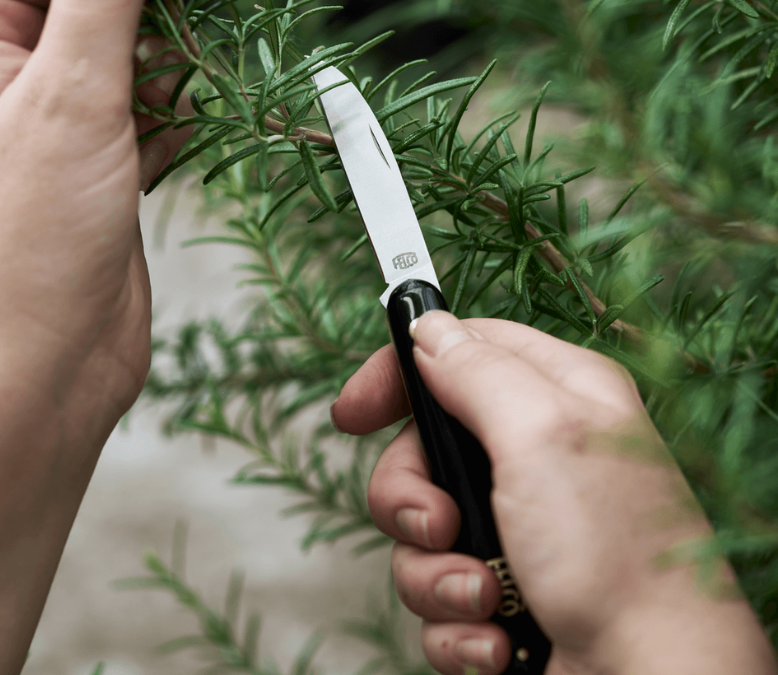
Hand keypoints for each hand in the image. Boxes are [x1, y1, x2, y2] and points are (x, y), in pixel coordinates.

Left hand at [0, 0, 215, 433]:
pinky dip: (175, 113)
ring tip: (198, 77)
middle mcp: (9, 74)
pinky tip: (191, 123)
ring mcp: (60, 122)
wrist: (48, 365)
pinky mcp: (100, 165)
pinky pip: (146, 113)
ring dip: (171, 58)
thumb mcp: (69, 94)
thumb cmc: (27, 243)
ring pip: (128, 54)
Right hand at [333, 311, 775, 674]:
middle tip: (441, 526)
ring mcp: (516, 522)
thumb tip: (427, 326)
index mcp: (553, 394)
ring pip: (419, 527)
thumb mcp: (541, 435)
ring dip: (436, 573)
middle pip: (422, 448)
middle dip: (412, 496)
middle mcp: (532, 452)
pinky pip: (436, 590)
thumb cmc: (614, 553)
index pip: (455, 351)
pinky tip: (496, 640)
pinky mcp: (502, 586)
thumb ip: (476, 370)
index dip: (398, 373)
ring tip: (484, 598)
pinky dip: (455, 621)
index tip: (354, 412)